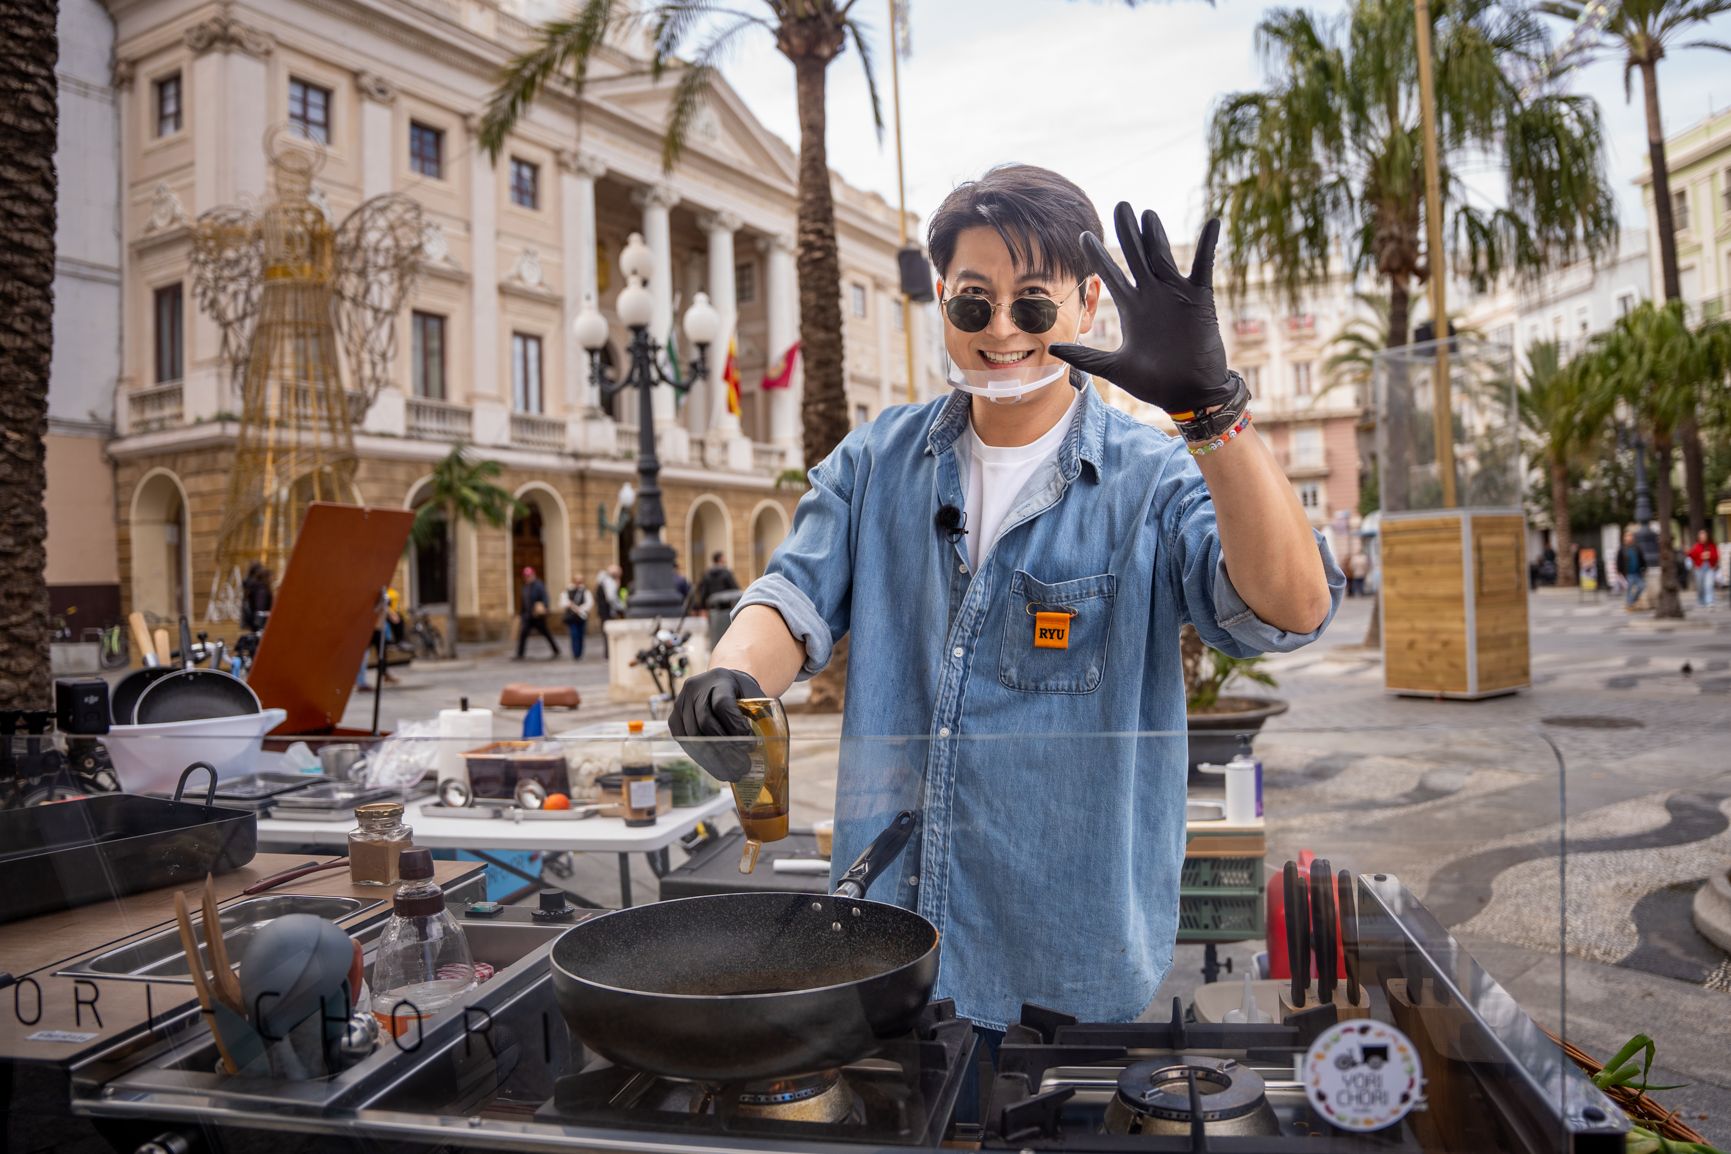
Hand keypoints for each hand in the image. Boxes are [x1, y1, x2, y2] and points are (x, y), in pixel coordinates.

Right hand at [669, 667, 764, 781]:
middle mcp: (696, 688)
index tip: (751, 746)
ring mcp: (681, 702)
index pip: (723, 705)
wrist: (720, 683)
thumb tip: (769, 744)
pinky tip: (717, 768)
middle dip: (726, 749)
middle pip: (706, 722)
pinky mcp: (674, 717)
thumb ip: (760, 714)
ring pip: (694, 735)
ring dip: (713, 758)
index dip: (735, 727)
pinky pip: (685, 741)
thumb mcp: (754, 695)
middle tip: (743, 767)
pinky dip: (701, 756)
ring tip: (732, 773)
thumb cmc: (741, 692)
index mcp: (720, 679)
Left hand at [1050, 202, 1235, 415]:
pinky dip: (1209, 244)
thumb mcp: (1113, 367)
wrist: (1188, 395)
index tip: (1084, 235)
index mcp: (1132, 308)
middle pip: (1137, 256)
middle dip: (1128, 233)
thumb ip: (1085, 356)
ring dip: (1157, 234)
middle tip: (1120, 206)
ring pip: (1164, 256)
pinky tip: (1212, 221)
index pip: (1111, 275)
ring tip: (1147, 213)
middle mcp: (1153, 296)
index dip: (1098, 255)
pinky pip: (1205, 265)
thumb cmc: (1154, 384)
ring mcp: (1177, 295)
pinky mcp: (1201, 299)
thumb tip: (1052, 348)